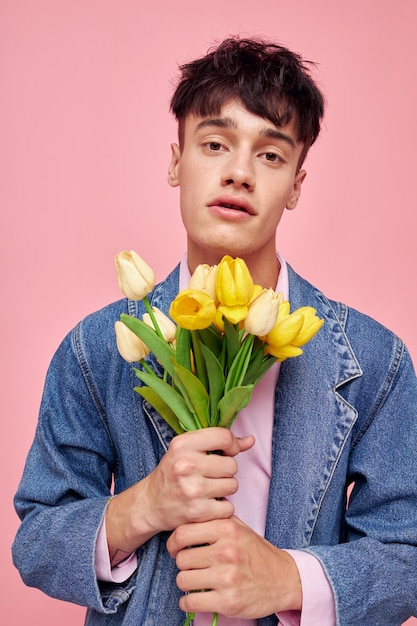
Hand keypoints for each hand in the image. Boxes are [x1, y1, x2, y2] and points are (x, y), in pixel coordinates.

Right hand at [106, 428, 253, 563]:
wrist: (150, 504)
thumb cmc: (173, 473)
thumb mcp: (188, 450)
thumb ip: (219, 443)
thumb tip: (250, 440)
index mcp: (182, 444)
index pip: (223, 436)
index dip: (232, 444)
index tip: (227, 452)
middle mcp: (186, 464)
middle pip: (231, 464)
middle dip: (226, 471)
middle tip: (212, 475)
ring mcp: (191, 489)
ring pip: (232, 485)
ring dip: (225, 489)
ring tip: (209, 490)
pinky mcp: (197, 511)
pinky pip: (228, 507)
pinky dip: (222, 509)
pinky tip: (208, 505)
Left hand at [167, 516, 301, 618]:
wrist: (283, 579)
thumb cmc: (256, 552)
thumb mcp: (238, 527)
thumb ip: (215, 518)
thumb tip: (190, 510)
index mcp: (227, 529)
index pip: (182, 533)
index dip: (174, 543)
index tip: (176, 548)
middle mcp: (227, 551)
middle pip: (181, 558)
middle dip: (183, 564)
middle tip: (192, 566)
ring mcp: (227, 578)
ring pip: (183, 580)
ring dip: (186, 583)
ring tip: (197, 580)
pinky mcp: (228, 602)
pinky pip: (190, 602)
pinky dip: (188, 602)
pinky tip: (196, 597)